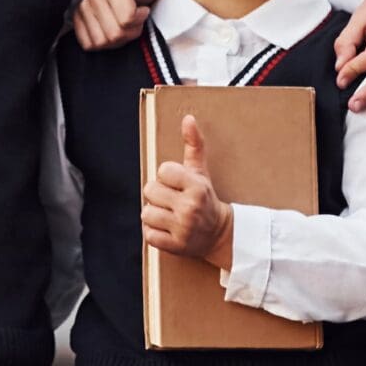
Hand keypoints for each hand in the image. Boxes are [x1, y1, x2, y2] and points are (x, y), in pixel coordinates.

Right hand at [74, 0, 165, 49]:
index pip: (127, 19)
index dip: (140, 18)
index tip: (144, 7)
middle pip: (116, 33)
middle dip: (132, 30)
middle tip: (135, 18)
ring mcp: (81, 9)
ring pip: (104, 41)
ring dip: (119, 38)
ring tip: (124, 23)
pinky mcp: (76, 22)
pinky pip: (90, 44)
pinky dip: (104, 43)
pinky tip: (112, 30)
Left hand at [141, 115, 234, 268]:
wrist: (220, 234)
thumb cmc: (205, 199)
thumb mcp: (200, 172)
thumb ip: (194, 145)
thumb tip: (188, 119)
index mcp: (196, 186)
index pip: (162, 170)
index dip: (166, 177)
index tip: (177, 185)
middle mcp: (190, 207)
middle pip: (150, 191)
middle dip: (157, 195)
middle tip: (172, 201)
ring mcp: (182, 228)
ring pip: (146, 213)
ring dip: (154, 215)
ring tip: (169, 215)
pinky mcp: (175, 246)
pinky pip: (148, 234)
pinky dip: (154, 232)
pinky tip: (167, 229)